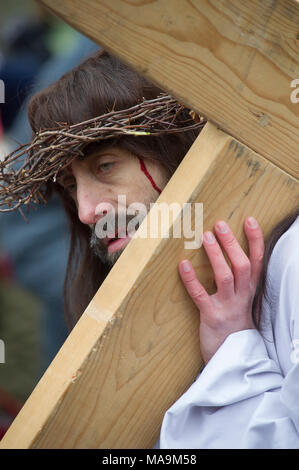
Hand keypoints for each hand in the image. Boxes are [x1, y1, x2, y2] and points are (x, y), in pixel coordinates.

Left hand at [178, 217, 264, 364]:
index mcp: (249, 291)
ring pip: (225, 276)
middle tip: (219, 225)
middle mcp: (242, 297)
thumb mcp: (241, 302)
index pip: (257, 261)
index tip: (249, 220)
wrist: (232, 358)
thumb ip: (238, 283)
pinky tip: (182, 265)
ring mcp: (227, 307)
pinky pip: (200, 295)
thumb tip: (227, 255)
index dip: (255, 240)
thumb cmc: (233, 325)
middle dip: (232, 243)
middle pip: (242, 265)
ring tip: (205, 237)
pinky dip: (191, 279)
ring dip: (215, 255)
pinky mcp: (211, 317)